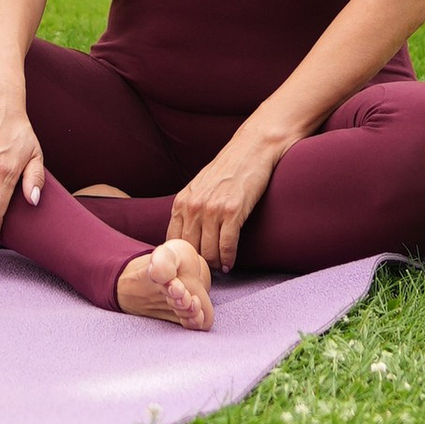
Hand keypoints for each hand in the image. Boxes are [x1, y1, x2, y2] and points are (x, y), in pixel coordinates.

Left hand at [168, 130, 286, 277]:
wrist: (251, 150)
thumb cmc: (226, 169)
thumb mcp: (198, 187)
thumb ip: (189, 208)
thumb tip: (185, 236)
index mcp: (181, 202)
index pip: (173, 241)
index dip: (180, 258)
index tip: (188, 267)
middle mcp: (193, 207)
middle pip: (191, 250)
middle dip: (198, 265)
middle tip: (206, 273)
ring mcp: (212, 210)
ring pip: (208, 252)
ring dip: (215, 264)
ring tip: (219, 268)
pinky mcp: (232, 212)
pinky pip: (227, 246)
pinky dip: (229, 259)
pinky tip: (230, 263)